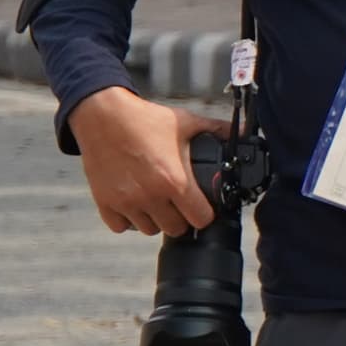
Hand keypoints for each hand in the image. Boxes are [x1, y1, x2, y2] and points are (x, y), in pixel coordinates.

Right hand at [68, 87, 226, 237]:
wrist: (101, 115)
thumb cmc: (145, 119)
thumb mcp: (186, 123)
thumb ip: (217, 130)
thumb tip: (244, 132)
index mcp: (175, 181)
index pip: (201, 219)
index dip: (205, 214)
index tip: (202, 206)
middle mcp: (150, 196)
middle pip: (175, 229)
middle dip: (181, 218)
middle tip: (179, 203)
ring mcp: (125, 201)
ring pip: (148, 230)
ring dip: (155, 220)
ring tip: (157, 202)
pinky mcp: (104, 202)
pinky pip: (120, 227)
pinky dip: (128, 220)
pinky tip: (134, 204)